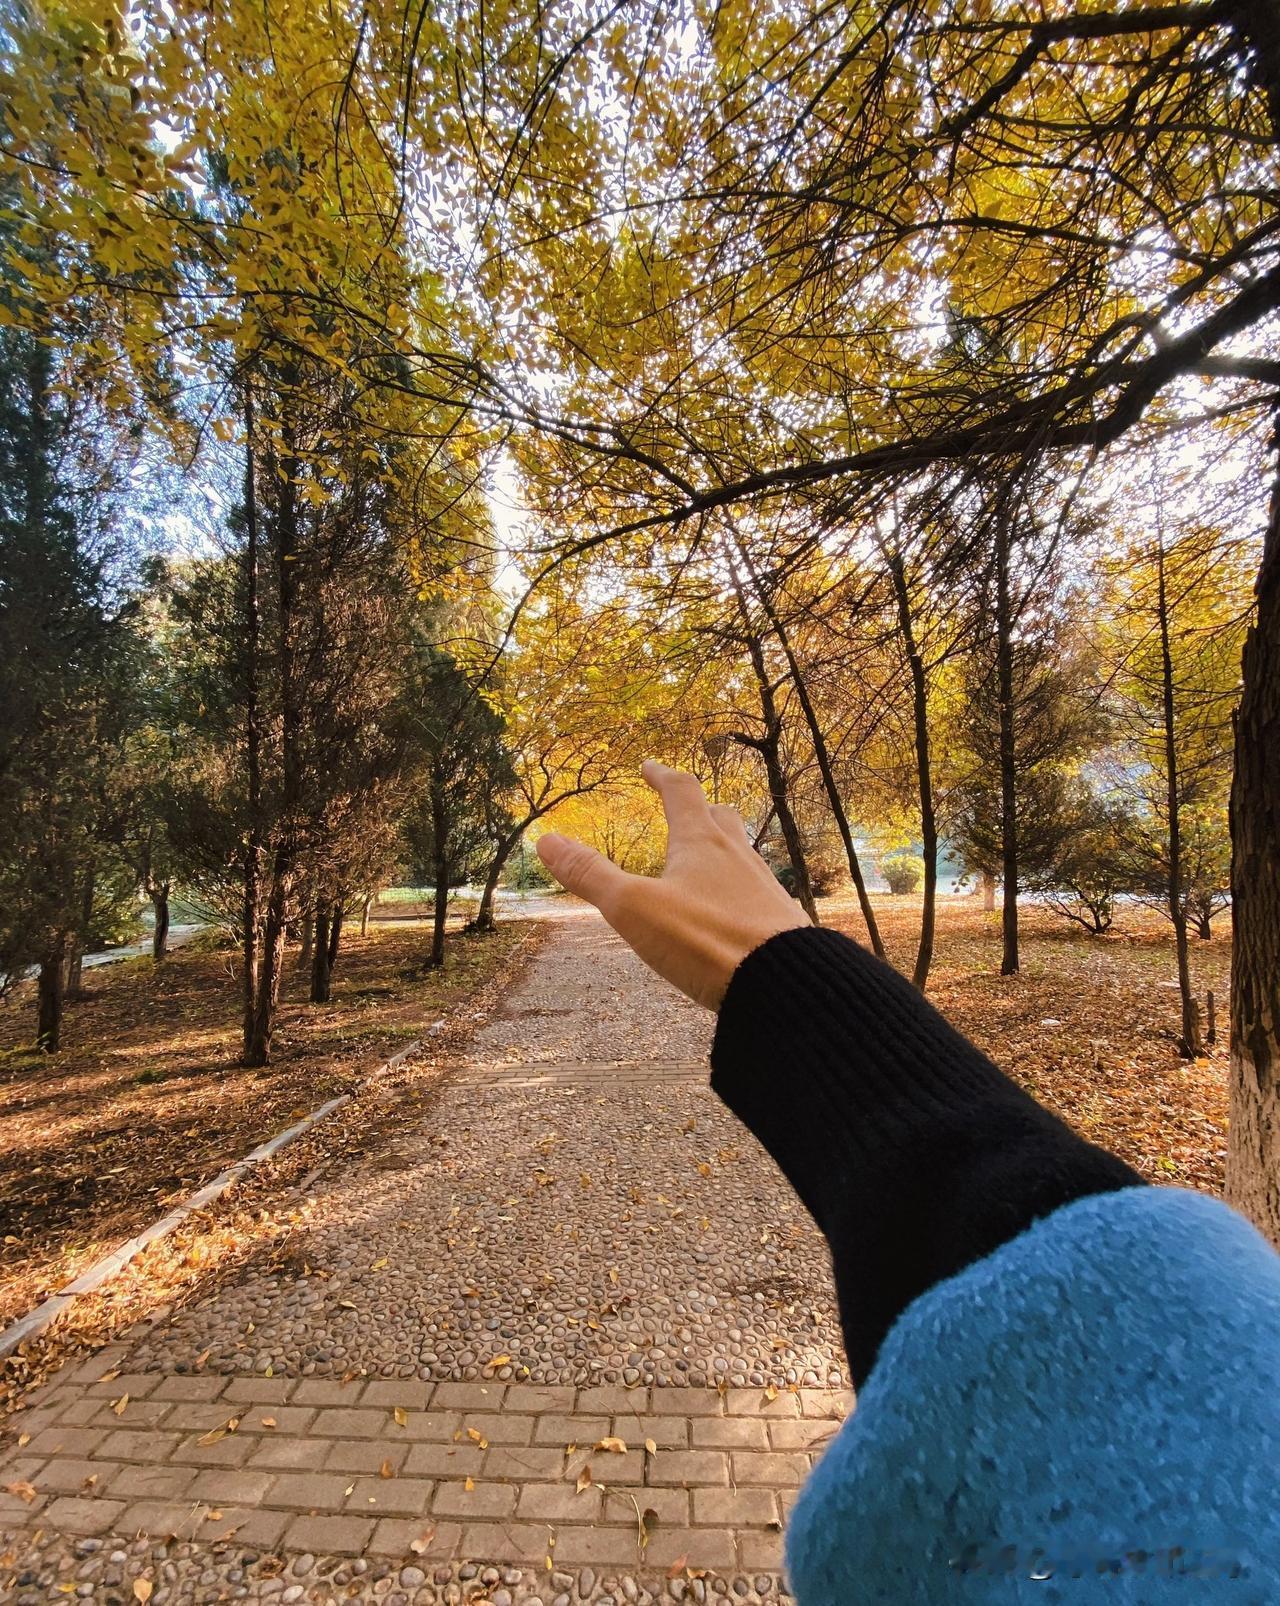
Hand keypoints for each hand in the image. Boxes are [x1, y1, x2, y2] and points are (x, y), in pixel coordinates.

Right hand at [536, 760, 811, 1008]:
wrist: (784, 985)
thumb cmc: (705, 941)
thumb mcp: (632, 908)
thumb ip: (590, 875)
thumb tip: (545, 840)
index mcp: (700, 843)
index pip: (680, 792)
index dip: (661, 776)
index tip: (649, 766)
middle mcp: (737, 857)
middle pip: (719, 817)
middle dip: (698, 808)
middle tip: (684, 805)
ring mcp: (764, 889)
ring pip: (742, 854)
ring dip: (722, 848)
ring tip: (707, 858)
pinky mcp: (780, 922)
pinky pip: (757, 892)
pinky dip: (740, 888)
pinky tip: (735, 910)